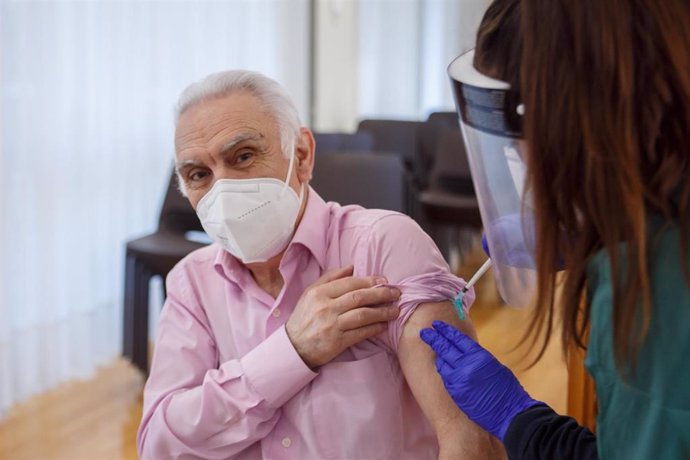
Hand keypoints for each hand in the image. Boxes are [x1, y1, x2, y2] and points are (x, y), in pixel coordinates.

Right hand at [286, 265, 400, 367]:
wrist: (293, 347)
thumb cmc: (304, 317)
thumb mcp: (310, 293)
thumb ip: (330, 278)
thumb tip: (352, 267)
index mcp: (319, 293)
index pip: (350, 283)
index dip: (370, 281)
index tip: (385, 281)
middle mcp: (325, 308)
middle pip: (359, 297)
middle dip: (381, 294)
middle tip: (396, 293)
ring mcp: (331, 325)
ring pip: (363, 315)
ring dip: (382, 312)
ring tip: (395, 310)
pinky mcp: (336, 342)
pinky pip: (360, 333)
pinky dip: (375, 328)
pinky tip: (384, 325)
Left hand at [420, 321, 540, 440]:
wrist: (510, 413)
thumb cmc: (507, 389)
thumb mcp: (494, 365)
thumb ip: (477, 357)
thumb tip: (465, 351)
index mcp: (478, 356)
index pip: (457, 338)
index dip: (445, 330)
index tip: (436, 325)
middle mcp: (466, 366)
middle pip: (444, 348)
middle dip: (433, 338)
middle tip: (424, 332)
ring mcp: (458, 380)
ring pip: (442, 363)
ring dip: (439, 356)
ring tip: (436, 350)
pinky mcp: (455, 393)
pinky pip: (445, 378)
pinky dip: (444, 371)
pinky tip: (443, 367)